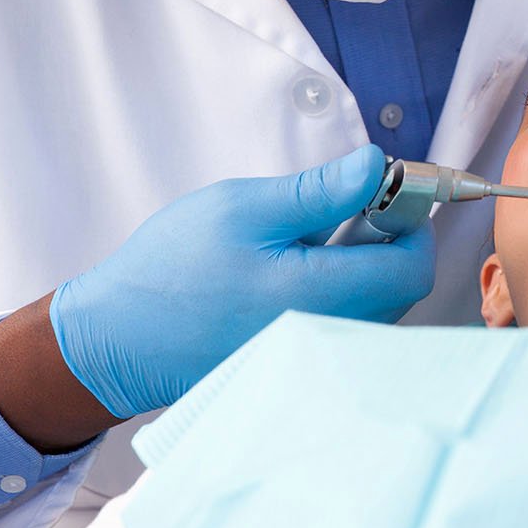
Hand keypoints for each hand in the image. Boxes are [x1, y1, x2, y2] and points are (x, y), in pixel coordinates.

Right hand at [50, 145, 433, 417]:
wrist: (115, 340)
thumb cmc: (170, 270)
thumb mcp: (244, 208)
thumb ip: (320, 191)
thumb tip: (376, 167)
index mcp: (320, 298)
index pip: (412, 268)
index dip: (412, 222)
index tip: (386, 189)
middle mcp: (328, 336)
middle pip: (400, 289)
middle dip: (391, 239)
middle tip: (351, 203)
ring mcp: (314, 355)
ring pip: (376, 306)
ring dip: (367, 263)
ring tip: (318, 233)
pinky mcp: (297, 361)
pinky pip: (345, 323)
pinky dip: (342, 288)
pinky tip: (300, 265)